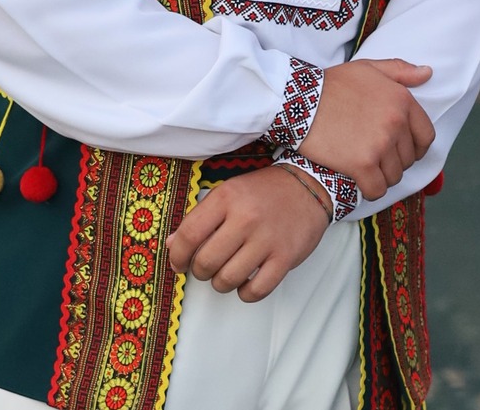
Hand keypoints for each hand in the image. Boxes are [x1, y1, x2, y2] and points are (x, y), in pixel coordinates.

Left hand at [165, 165, 328, 302]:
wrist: (308, 185)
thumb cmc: (263, 192)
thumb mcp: (228, 193)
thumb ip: (200, 218)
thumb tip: (172, 246)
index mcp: (226, 198)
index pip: (188, 235)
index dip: (177, 255)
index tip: (179, 263)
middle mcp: (246, 218)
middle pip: (206, 262)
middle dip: (200, 271)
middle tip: (206, 267)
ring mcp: (267, 240)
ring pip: (227, 280)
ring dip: (221, 283)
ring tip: (226, 273)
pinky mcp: (285, 258)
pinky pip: (256, 291)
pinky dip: (245, 293)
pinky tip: (246, 282)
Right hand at [299, 58, 434, 199]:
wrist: (299, 101)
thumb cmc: (332, 84)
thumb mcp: (368, 68)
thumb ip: (400, 71)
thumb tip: (428, 73)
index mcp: (402, 100)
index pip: (425, 136)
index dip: (415, 147)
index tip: (400, 150)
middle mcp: (396, 123)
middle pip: (408, 159)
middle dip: (394, 161)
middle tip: (374, 157)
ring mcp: (380, 144)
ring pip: (394, 176)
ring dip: (381, 176)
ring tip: (365, 168)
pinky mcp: (362, 164)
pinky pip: (377, 189)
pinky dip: (370, 190)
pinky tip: (359, 182)